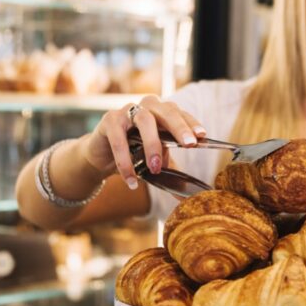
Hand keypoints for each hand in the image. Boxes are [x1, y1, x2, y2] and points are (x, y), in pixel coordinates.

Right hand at [83, 95, 206, 188]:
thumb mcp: (156, 162)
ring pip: (144, 120)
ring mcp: (127, 111)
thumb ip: (172, 173)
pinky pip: (119, 139)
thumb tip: (187, 199)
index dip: (191, 123)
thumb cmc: (134, 153)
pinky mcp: (109, 121)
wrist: (102, 156)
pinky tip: (131, 179)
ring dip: (152, 144)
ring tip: (155, 168)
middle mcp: (147, 107)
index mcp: (162, 113)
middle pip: (166, 111)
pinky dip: (125, 161)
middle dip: (179, 127)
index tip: (202, 136)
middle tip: (189, 145)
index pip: (180, 113)